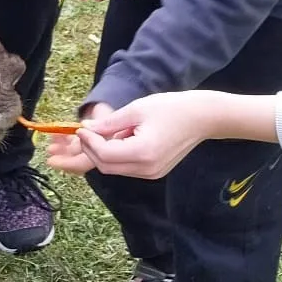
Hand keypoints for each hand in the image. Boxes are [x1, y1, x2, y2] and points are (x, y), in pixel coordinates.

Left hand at [47, 93, 212, 179]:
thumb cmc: (171, 108)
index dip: (88, 143)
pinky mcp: (154, 172)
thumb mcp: (136, 109)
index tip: (79, 129)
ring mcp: (152, 173)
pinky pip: (126, 167)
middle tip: (83, 133)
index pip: (104, 155)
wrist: (203, 118)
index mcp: (143, 153)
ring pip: (115, 169)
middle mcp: (147, 169)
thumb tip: (85, 130)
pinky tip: (118, 138)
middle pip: (106, 166)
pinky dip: (116, 155)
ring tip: (102, 133)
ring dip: (102, 153)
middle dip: (90, 150)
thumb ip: (109, 123)